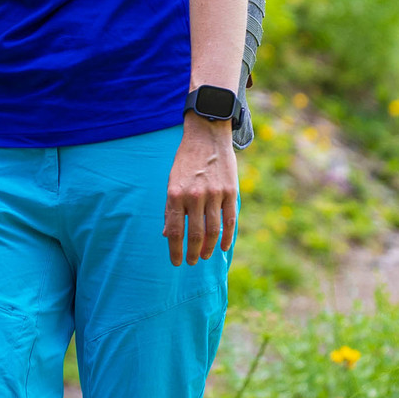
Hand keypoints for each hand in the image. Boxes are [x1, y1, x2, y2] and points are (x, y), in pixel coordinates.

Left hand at [164, 116, 237, 264]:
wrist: (207, 135)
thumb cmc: (186, 161)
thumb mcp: (172, 181)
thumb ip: (171, 208)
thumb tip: (167, 234)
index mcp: (175, 194)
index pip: (174, 231)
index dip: (175, 250)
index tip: (176, 262)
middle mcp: (194, 195)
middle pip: (194, 234)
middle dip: (191, 252)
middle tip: (191, 262)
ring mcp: (214, 194)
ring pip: (212, 230)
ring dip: (208, 248)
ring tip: (204, 256)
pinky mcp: (230, 191)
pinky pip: (230, 220)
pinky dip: (227, 237)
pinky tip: (223, 247)